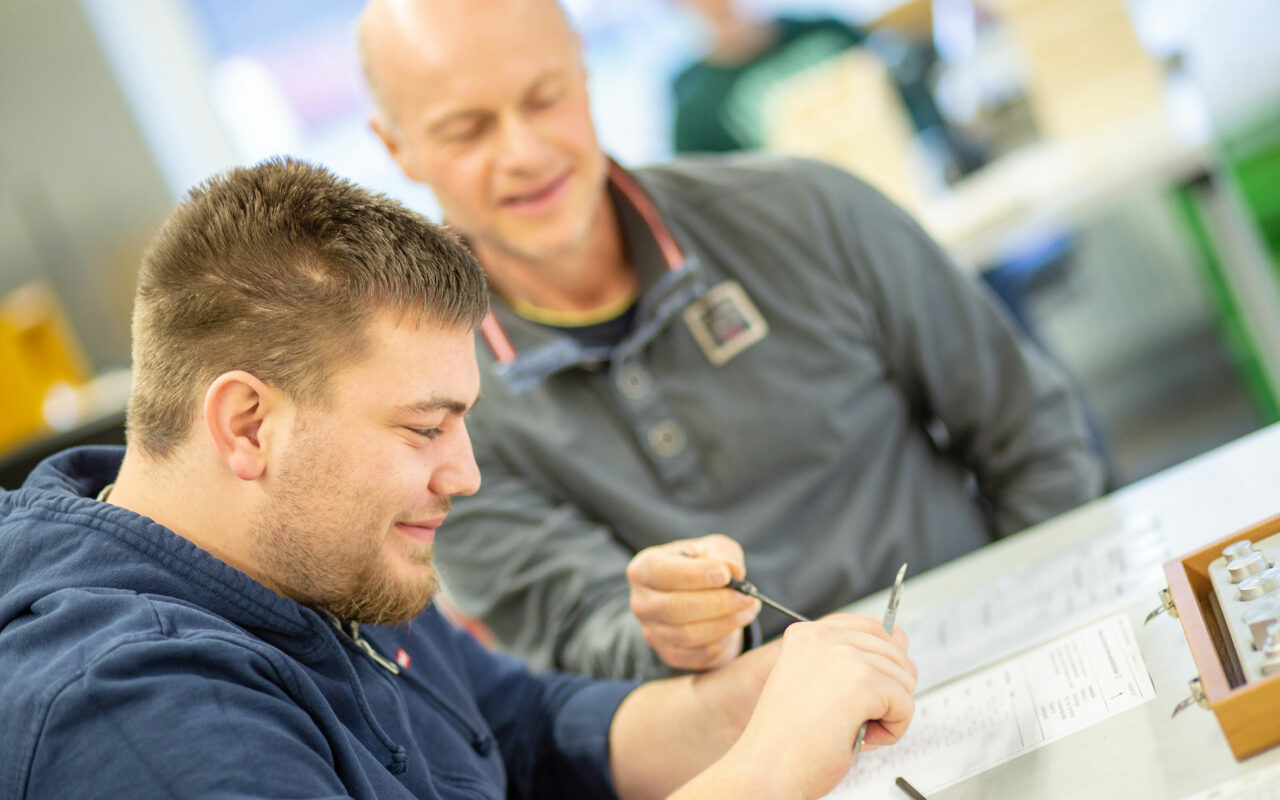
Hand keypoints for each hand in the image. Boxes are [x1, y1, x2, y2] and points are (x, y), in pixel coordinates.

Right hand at [626, 534, 760, 670]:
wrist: (700, 598)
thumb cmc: (703, 567)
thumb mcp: (713, 549)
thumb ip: (723, 555)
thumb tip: (734, 571)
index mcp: (644, 568)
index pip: (662, 573)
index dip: (695, 575)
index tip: (725, 575)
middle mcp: (641, 603)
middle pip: (676, 607)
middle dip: (717, 602)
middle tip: (747, 596)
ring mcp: (652, 632)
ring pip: (690, 634)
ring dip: (726, 622)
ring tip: (749, 607)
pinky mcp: (669, 655)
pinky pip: (700, 654)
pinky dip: (724, 640)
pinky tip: (737, 622)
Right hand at [722, 614, 916, 798]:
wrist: (768, 769)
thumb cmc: (788, 739)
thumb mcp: (816, 685)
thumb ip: (850, 663)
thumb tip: (901, 651)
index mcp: (807, 634)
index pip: (873, 628)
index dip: (880, 664)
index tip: (864, 691)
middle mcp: (823, 637)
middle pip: (894, 651)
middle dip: (887, 690)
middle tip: (855, 717)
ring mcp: (843, 656)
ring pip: (903, 678)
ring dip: (889, 712)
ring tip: (854, 729)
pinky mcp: (862, 681)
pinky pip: (905, 704)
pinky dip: (893, 730)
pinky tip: (862, 736)